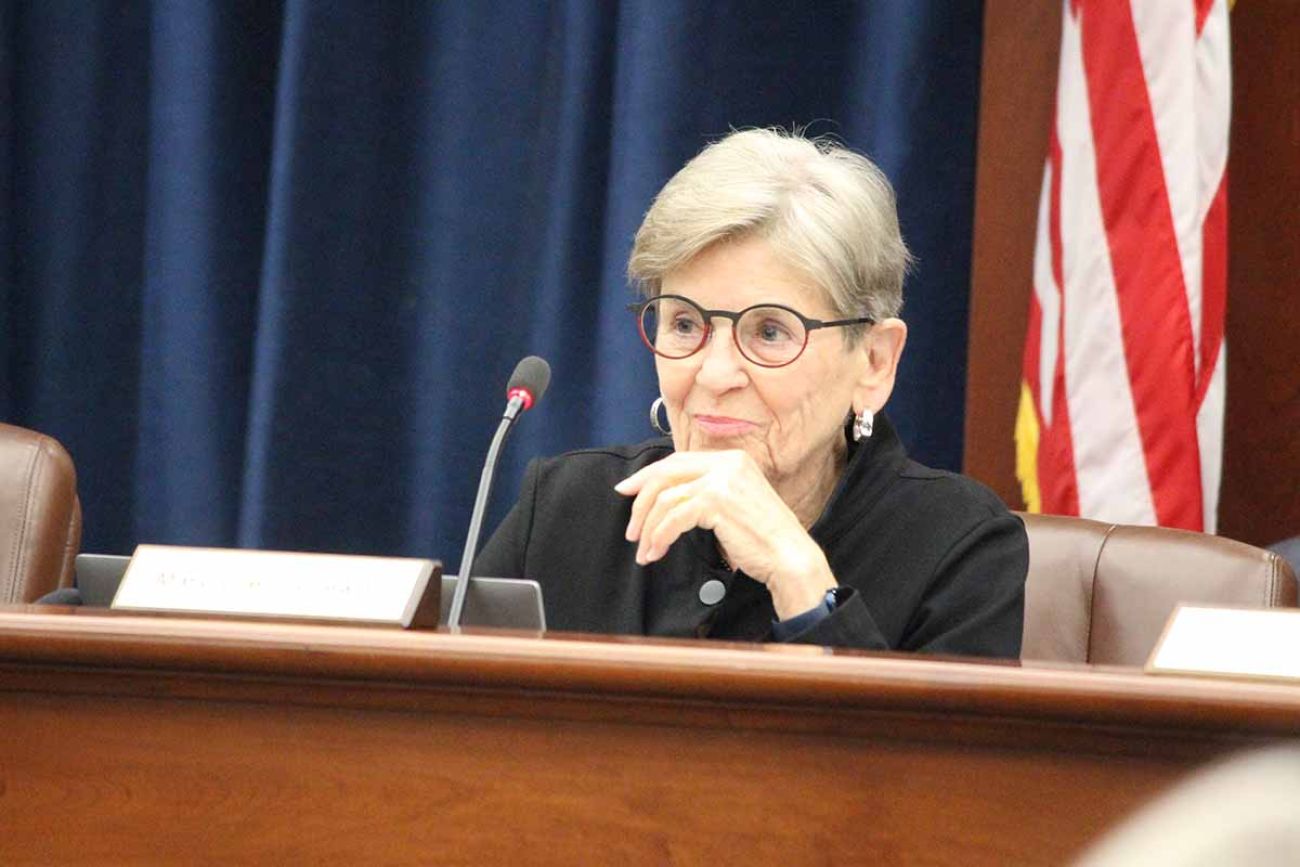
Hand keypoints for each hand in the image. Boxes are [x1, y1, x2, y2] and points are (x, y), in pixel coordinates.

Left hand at [614, 450, 836, 618]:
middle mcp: (726, 463)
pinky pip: (673, 518)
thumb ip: (706, 491)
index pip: (678, 461)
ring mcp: (721, 480)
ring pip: (665, 499)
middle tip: (631, 529)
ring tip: (645, 551)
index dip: (648, 475)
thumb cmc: (763, 537)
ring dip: (649, 528)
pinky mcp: (716, 501)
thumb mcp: (734, 503)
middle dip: (640, 501)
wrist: (790, 556)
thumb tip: (665, 496)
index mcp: (732, 459)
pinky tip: (657, 552)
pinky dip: (660, 537)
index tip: (627, 490)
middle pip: (665, 474)